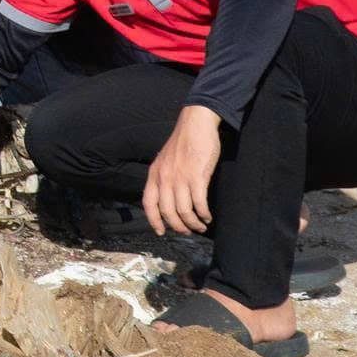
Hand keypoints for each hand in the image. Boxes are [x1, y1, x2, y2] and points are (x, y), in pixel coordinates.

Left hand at [143, 106, 224, 235]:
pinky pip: (199, 204)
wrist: (195, 124)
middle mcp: (164, 178)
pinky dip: (204, 214)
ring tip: (201, 226)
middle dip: (179, 227)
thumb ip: (163, 177)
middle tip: (188, 232)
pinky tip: (208, 217)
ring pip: (184, 212)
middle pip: (168, 212)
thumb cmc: (183, 142)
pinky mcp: (197, 176)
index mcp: (154, 174)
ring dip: (193, 224)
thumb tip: (167, 197)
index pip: (148, 203)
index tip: (161, 232)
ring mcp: (180, 178)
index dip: (154, 220)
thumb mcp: (165, 160)